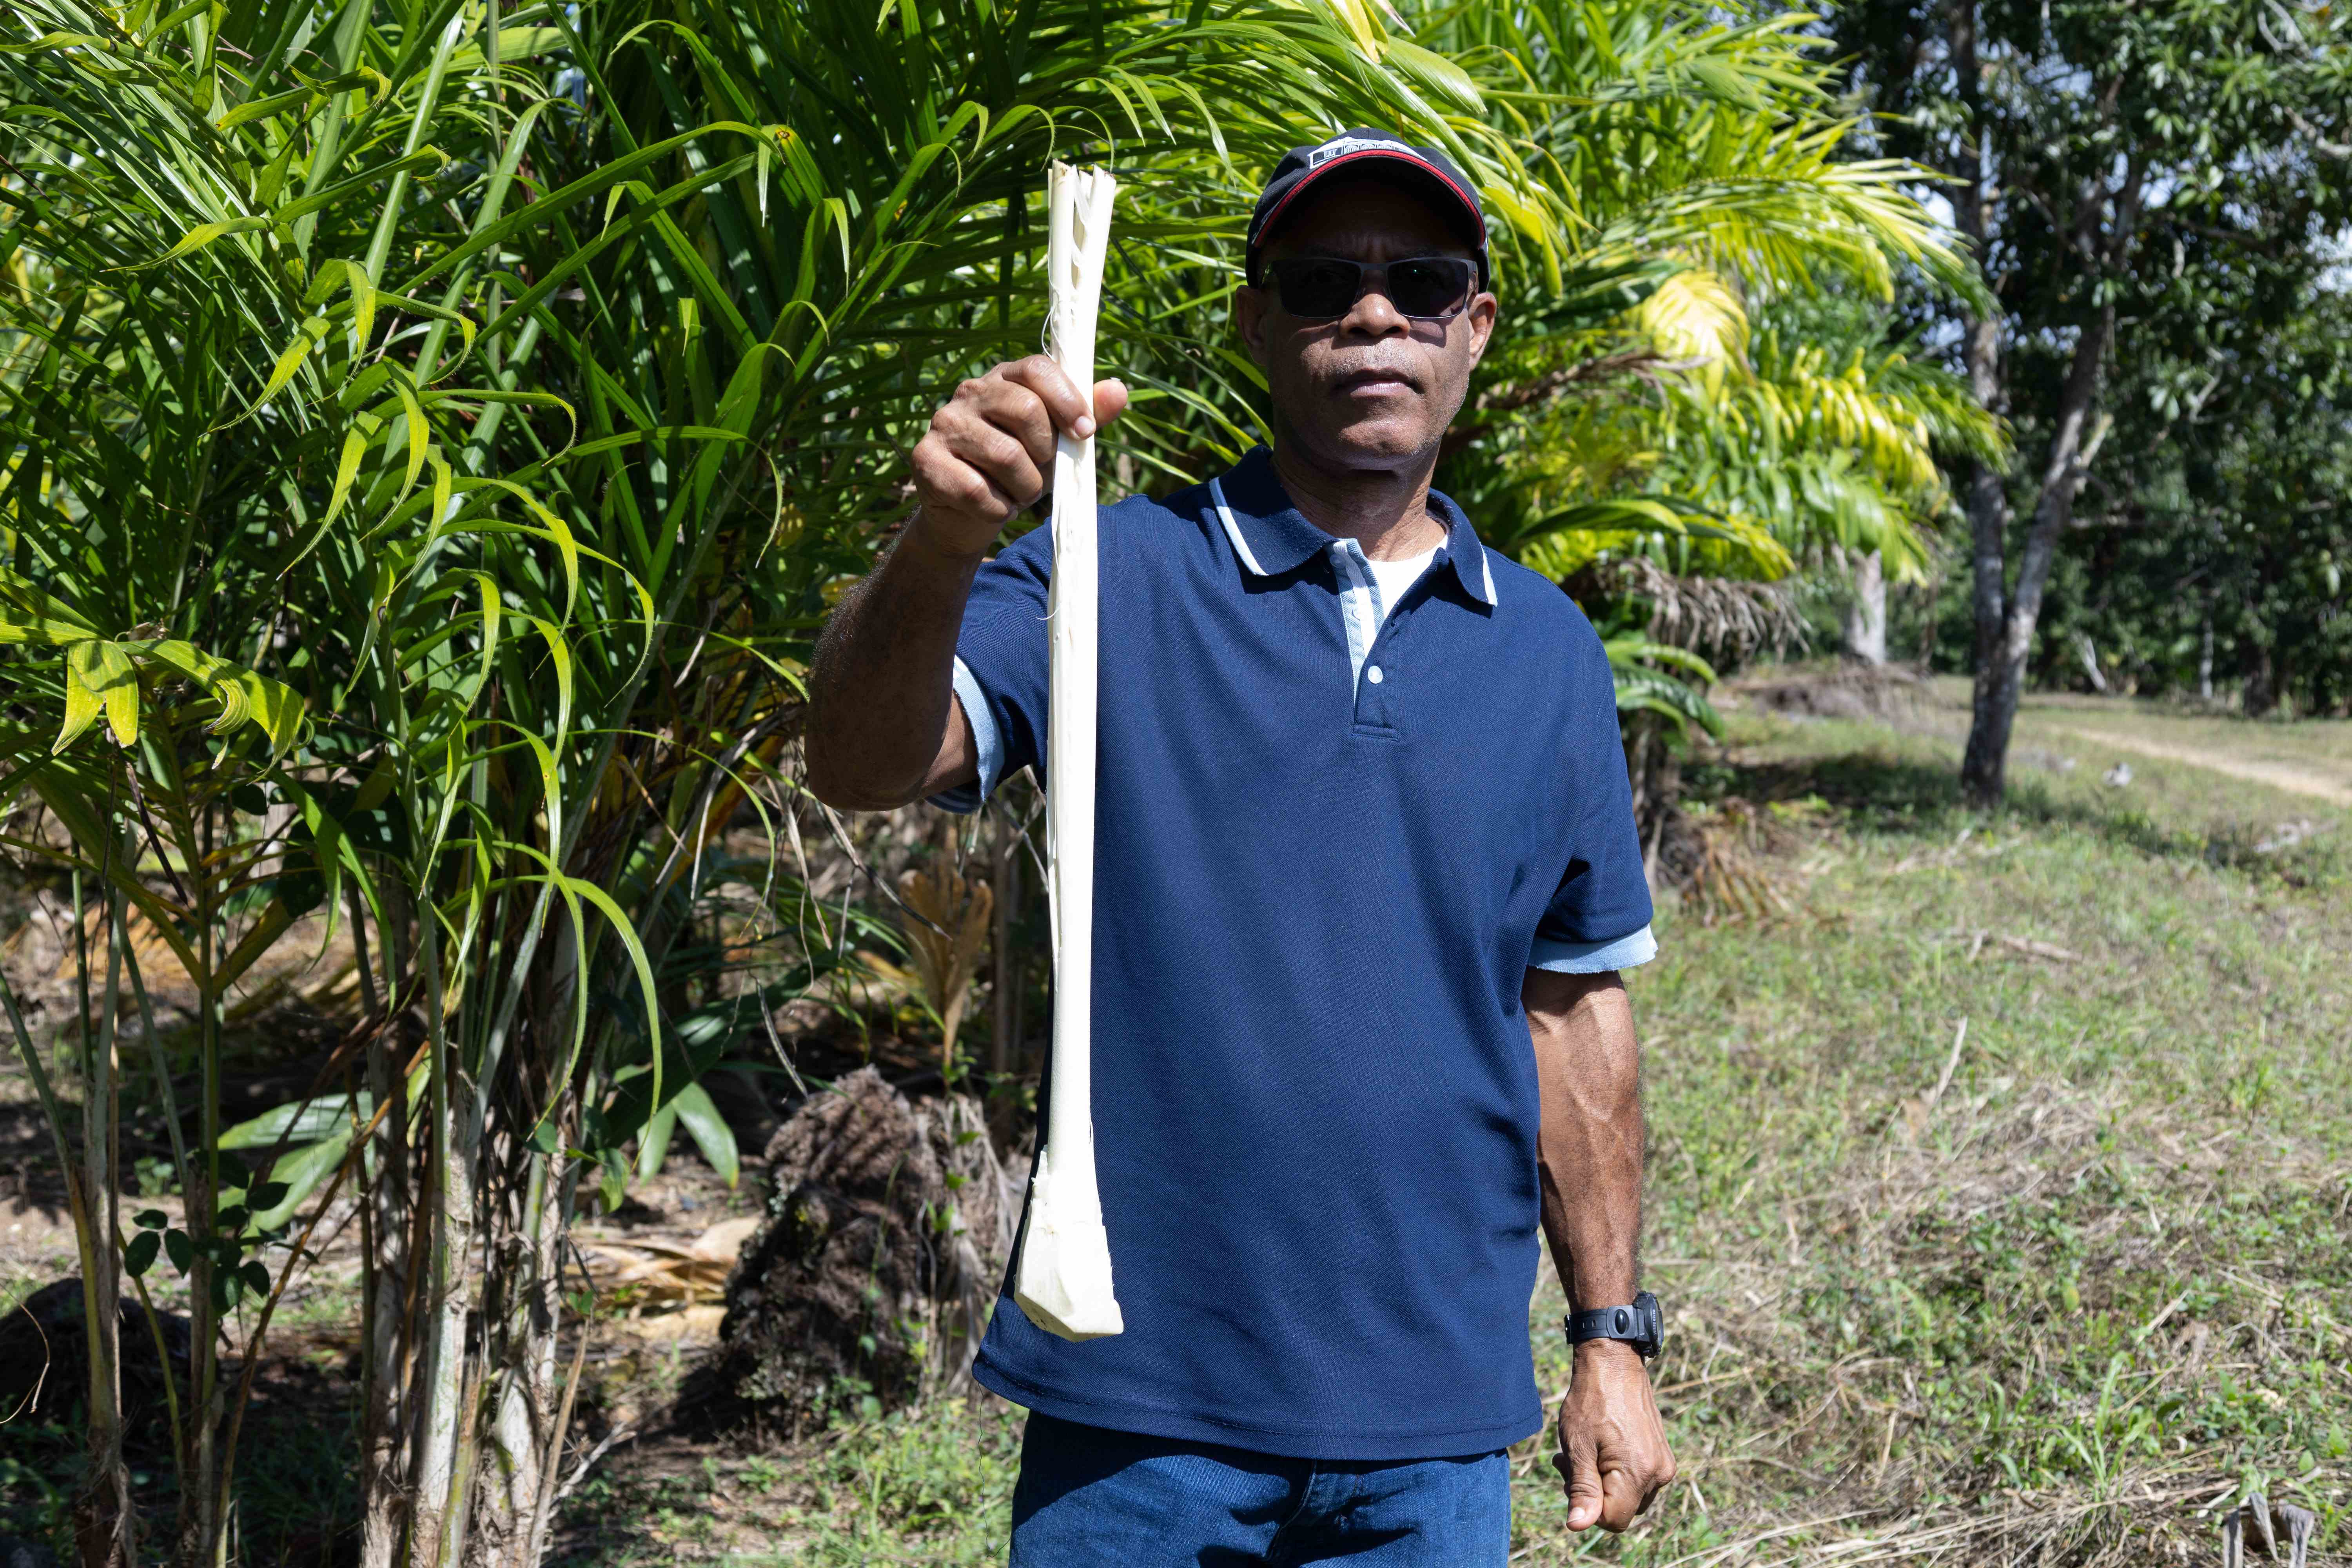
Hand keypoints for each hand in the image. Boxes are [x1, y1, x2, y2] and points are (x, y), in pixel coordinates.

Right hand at [907, 355, 1128, 558]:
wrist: (969, 515)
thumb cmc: (1020, 470)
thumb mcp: (1058, 443)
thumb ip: (1087, 416)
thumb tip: (1120, 390)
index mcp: (1005, 377)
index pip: (1038, 368)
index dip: (1068, 400)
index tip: (1084, 433)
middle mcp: (970, 392)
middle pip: (1027, 409)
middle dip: (1046, 453)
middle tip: (1041, 472)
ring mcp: (943, 423)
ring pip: (1005, 456)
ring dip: (1025, 488)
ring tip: (1017, 493)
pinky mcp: (925, 460)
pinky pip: (977, 491)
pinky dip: (998, 510)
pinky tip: (994, 506)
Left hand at [1552, 1341, 1674, 1531]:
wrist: (1614, 1364)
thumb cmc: (1591, 1401)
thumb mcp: (1577, 1446)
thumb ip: (1582, 1489)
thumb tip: (1578, 1526)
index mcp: (1638, 1473)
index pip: (1612, 1520)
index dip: (1587, 1507)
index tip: (1569, 1475)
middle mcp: (1659, 1474)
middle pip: (1621, 1510)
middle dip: (1592, 1493)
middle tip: (1570, 1461)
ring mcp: (1663, 1464)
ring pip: (1629, 1496)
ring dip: (1603, 1483)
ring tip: (1584, 1451)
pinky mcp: (1662, 1455)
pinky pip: (1639, 1480)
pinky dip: (1617, 1472)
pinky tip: (1601, 1448)